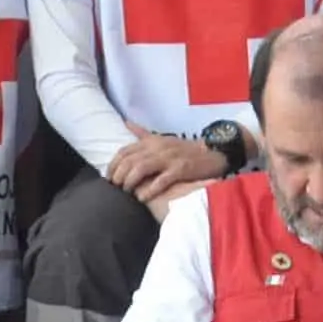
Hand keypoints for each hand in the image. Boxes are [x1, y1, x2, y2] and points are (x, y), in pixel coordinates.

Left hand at [109, 131, 226, 205]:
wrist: (213, 153)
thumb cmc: (185, 150)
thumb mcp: (163, 139)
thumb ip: (143, 134)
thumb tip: (126, 123)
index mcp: (152, 141)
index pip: (124, 151)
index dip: (113, 165)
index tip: (109, 178)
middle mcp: (158, 147)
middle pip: (130, 160)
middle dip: (119, 176)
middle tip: (116, 188)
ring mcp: (170, 158)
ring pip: (141, 168)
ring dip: (130, 182)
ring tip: (127, 193)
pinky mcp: (181, 169)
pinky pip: (161, 180)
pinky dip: (149, 190)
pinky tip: (143, 197)